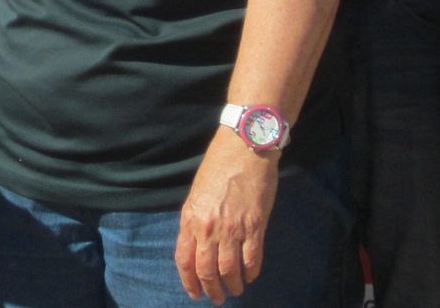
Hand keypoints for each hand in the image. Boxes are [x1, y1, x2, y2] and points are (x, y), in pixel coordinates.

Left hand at [175, 129, 278, 303]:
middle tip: (218, 298)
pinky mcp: (255, 225)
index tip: (195, 293)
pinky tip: (251, 275)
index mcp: (191, 218)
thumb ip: (195, 220)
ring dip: (233, 285)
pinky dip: (251, 272)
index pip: (184, 259)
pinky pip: (252, 258)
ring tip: (236, 290)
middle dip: (212, 289)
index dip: (189, 281)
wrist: (244, 147)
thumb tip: (196, 246)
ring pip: (229, 270)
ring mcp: (232, 228)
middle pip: (206, 270)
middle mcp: (209, 227)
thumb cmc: (219, 166)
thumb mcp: (197, 193)